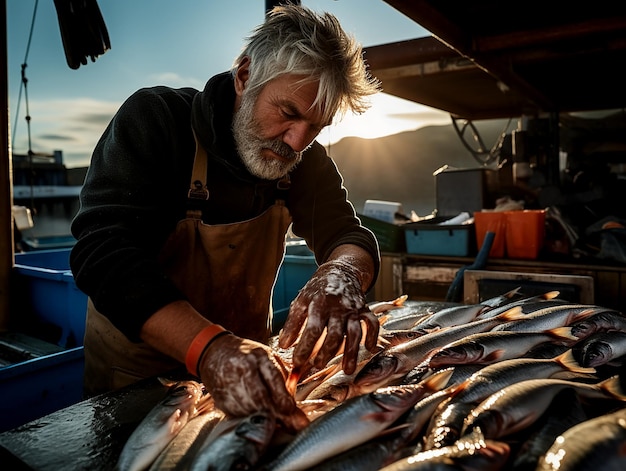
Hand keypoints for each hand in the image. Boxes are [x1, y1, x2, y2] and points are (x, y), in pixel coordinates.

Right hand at [198, 333, 308, 431]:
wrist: (217, 352)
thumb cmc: (250, 358)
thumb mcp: (270, 362)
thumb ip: (284, 384)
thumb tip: (296, 414)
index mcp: (259, 356)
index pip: (272, 378)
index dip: (282, 397)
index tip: (290, 410)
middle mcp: (241, 367)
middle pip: (259, 397)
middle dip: (273, 413)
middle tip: (284, 422)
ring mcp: (228, 381)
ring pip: (248, 408)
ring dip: (261, 418)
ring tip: (271, 420)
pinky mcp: (219, 396)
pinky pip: (236, 413)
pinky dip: (247, 418)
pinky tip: (254, 415)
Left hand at [278, 259, 378, 374]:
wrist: (340, 272)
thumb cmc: (317, 290)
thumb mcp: (301, 301)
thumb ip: (292, 323)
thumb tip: (283, 345)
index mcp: (319, 303)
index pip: (313, 329)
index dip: (305, 347)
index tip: (297, 362)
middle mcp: (337, 307)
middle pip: (334, 334)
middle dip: (326, 352)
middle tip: (317, 365)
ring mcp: (353, 309)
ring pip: (354, 333)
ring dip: (351, 352)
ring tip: (347, 370)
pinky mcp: (364, 309)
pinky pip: (372, 323)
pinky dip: (373, 336)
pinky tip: (369, 349)